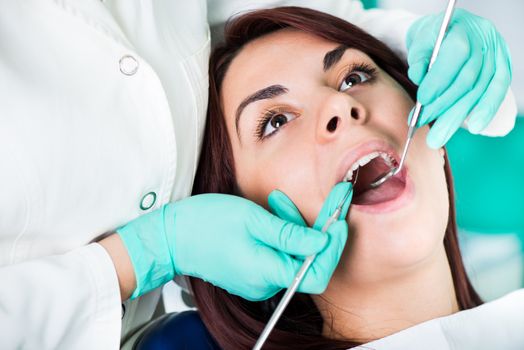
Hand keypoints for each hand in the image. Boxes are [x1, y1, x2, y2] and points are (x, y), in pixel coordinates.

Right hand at [117, 183, 350, 300]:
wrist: (171, 236)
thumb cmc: (204, 223)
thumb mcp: (251, 218)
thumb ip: (289, 232)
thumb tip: (321, 242)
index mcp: (266, 271)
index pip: (316, 272)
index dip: (332, 248)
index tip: (339, 220)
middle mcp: (264, 282)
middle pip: (306, 261)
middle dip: (312, 229)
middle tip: (309, 202)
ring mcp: (257, 279)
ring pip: (291, 254)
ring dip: (292, 227)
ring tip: (276, 202)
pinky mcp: (251, 272)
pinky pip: (276, 254)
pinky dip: (280, 234)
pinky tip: (270, 215)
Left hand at [406, 8, 511, 147]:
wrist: (448, 30)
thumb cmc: (431, 37)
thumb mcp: (420, 40)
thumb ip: (418, 58)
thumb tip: (419, 78)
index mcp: (462, 28)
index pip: (455, 55)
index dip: (439, 80)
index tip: (422, 100)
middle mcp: (484, 41)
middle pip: (466, 79)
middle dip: (442, 106)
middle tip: (421, 124)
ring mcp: (496, 55)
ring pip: (479, 90)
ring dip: (456, 117)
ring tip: (438, 137)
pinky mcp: (502, 68)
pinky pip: (497, 92)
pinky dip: (486, 111)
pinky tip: (474, 127)